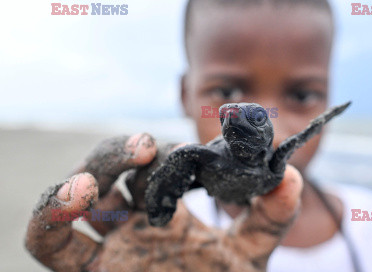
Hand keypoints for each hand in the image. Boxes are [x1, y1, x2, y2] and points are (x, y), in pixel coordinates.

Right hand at [25, 133, 302, 271]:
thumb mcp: (250, 256)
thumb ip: (271, 218)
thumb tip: (290, 174)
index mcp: (171, 211)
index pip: (159, 165)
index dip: (168, 152)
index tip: (189, 152)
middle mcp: (134, 223)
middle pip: (113, 171)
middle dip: (122, 152)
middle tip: (146, 148)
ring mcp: (108, 248)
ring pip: (78, 199)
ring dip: (84, 176)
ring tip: (98, 178)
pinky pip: (49, 243)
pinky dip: (49, 217)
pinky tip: (70, 197)